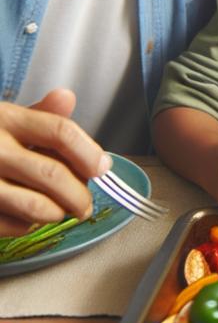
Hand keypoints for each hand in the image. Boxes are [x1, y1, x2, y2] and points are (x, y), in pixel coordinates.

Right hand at [0, 89, 110, 235]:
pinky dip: (26, 225)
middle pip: (52, 174)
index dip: (88, 152)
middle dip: (79, 195)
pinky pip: (10, 224)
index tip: (103, 168)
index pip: (60, 132)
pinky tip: (27, 218)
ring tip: (60, 213)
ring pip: (34, 205)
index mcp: (5, 119)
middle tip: (86, 206)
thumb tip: (67, 97)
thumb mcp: (1, 117)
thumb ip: (37, 114)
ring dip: (56, 213)